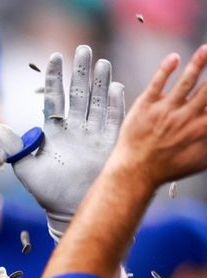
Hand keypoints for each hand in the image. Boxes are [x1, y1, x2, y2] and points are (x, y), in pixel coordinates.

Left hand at [0, 45, 124, 239]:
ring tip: (102, 62)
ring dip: (100, 83)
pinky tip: (117, 87)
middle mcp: (74, 128)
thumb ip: (14, 146)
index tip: (55, 58)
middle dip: (81, 72)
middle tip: (83, 50)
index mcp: (54, 130)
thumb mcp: (26, 167)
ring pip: (97, 102)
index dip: (55, 78)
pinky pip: (114, 120)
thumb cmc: (47, 191)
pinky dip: (115, 105)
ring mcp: (93, 134)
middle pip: (79, 93)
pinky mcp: (109, 144)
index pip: (54, 97)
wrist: (69, 209)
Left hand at [106, 44, 206, 187]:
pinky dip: (166, 69)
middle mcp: (187, 116)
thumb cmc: (169, 167)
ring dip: (199, 63)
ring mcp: (166, 110)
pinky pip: (157, 83)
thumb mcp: (201, 159)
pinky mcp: (145, 106)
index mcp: (202, 128)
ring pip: (186, 81)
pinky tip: (174, 58)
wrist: (136, 171)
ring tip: (205, 49)